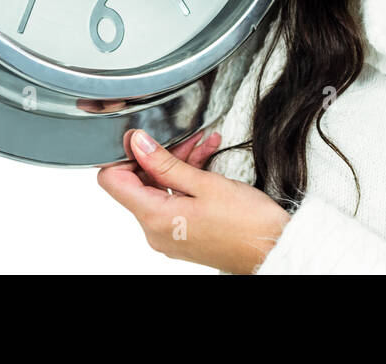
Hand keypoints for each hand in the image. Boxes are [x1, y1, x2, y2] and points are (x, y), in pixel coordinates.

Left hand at [98, 128, 291, 274]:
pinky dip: (186, 181)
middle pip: (138, 183)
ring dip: (178, 164)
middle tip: (186, 138)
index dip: (124, 155)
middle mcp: (155, 230)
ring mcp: (168, 234)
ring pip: (159, 189)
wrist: (272, 247)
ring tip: (204, 146)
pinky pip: (173, 200)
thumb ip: (166, 163)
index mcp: (154, 218)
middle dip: (159, 156)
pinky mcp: (182, 233)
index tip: (144, 138)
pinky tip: (207, 161)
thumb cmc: (247, 223)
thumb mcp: (205, 184)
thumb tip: (137, 143)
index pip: (112, 181)